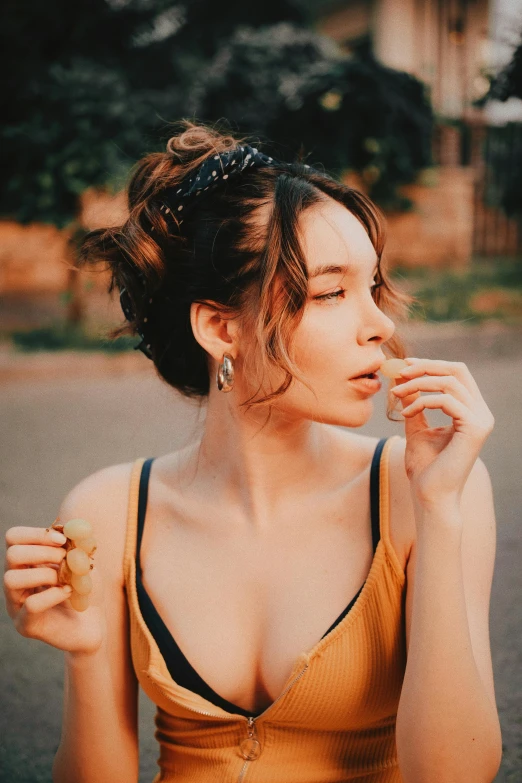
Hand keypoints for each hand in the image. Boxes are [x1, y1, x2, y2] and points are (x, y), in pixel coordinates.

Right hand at [4, 525, 105, 654]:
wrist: (95, 622)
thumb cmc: (86, 589)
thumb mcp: (85, 560)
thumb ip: (79, 541)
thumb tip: (73, 525)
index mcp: (25, 561)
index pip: (13, 537)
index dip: (37, 534)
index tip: (63, 541)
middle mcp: (14, 581)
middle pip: (11, 554)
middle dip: (43, 552)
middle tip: (64, 559)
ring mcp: (16, 604)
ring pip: (11, 579)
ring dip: (44, 574)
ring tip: (63, 579)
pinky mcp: (25, 625)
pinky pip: (30, 605)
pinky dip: (53, 595)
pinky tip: (68, 593)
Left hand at [390, 358, 493, 513]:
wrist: (430, 497)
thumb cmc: (425, 468)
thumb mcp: (416, 428)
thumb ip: (413, 404)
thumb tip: (402, 378)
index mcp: (471, 411)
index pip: (457, 373)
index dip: (431, 364)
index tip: (404, 364)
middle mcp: (481, 413)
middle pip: (457, 370)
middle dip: (425, 366)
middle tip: (399, 371)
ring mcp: (481, 420)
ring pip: (449, 382)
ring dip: (417, 384)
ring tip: (396, 394)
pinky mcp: (475, 429)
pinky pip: (446, 400)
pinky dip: (421, 401)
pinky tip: (407, 413)